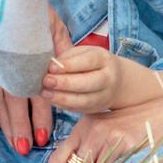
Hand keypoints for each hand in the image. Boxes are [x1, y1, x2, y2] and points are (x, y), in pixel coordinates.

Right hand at [0, 10, 72, 154]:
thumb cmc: (31, 11)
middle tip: (26, 148)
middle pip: (14, 100)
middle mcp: (8, 64)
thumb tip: (67, 72)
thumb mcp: (52, 26)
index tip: (45, 136)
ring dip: (5, 122)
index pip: (36, 92)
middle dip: (20, 126)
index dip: (41, 115)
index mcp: (28, 57)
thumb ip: (60, 50)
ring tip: (14, 142)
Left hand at [42, 47, 162, 114]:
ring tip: (44, 92)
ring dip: (62, 98)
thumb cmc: (94, 64)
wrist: (118, 82)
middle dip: (66, 83)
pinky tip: (50, 99)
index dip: (70, 65)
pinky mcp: (95, 109)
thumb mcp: (85, 53)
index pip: (88, 61)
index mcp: (104, 60)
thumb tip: (50, 65)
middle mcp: (108, 79)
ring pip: (83, 100)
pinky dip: (62, 105)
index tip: (51, 67)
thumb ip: (69, 56)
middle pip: (88, 83)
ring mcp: (103, 96)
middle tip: (46, 80)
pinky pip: (78, 109)